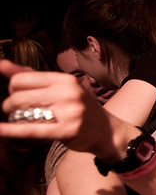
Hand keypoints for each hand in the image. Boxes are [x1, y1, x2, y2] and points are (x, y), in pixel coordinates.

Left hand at [0, 61, 114, 153]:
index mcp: (64, 80)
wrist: (105, 130)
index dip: (13, 88)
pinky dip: (11, 131)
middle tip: (13, 110)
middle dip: (9, 104)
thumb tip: (1, 64)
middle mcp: (67, 93)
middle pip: (19, 96)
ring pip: (23, 112)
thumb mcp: (60, 87)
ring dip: (13, 117)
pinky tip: (0, 130)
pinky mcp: (67, 130)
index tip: (17, 95)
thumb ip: (30, 75)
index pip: (22, 78)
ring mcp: (69, 112)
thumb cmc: (79, 107)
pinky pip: (31, 130)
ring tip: (16, 119)